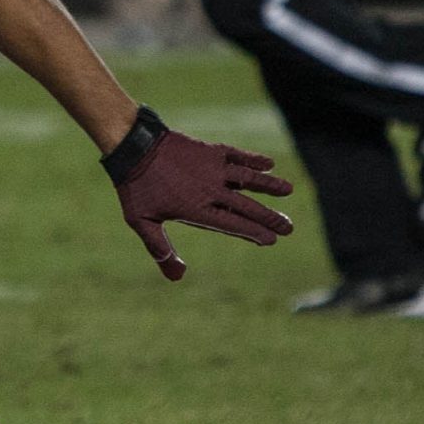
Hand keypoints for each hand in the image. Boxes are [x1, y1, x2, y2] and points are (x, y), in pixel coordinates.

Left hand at [104, 109, 293, 280]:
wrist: (134, 146)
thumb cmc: (136, 186)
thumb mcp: (142, 222)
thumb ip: (160, 249)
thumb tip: (177, 277)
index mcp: (196, 208)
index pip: (232, 224)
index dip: (253, 232)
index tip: (271, 240)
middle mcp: (210, 189)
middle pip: (246, 205)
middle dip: (269, 217)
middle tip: (289, 227)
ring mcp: (212, 167)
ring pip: (248, 178)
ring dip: (269, 185)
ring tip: (289, 190)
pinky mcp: (210, 150)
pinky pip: (237, 155)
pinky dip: (253, 159)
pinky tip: (268, 163)